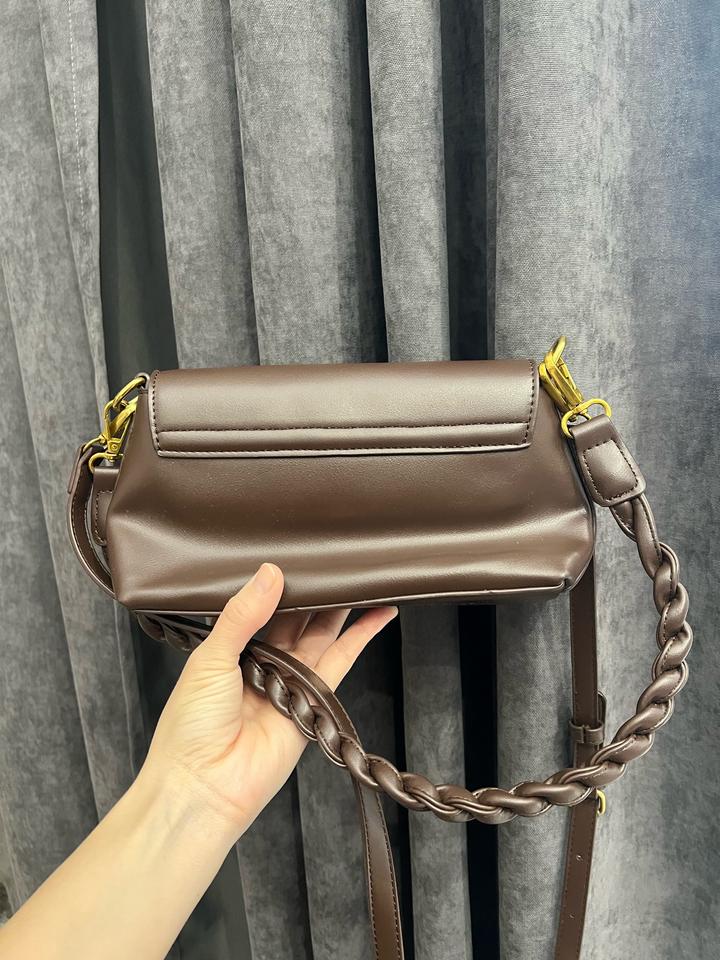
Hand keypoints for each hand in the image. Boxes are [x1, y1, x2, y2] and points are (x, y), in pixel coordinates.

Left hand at [141, 563, 397, 838]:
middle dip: (317, 590)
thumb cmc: (191, 726)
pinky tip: (378, 614)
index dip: (281, 581)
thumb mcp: (210, 658)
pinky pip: (340, 661)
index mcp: (231, 647)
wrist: (204, 786)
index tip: (300, 551)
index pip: (263, 605)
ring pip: (322, 634)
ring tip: (365, 575)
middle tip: (339, 556)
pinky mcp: (314, 699)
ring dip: (343, 607)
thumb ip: (242, 615)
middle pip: (298, 617)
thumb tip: (270, 572)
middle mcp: (263, 660)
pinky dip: (361, 637)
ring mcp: (290, 680)